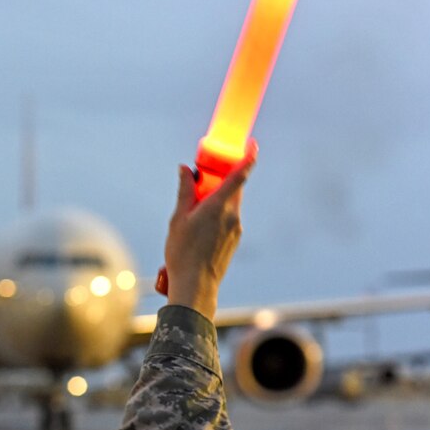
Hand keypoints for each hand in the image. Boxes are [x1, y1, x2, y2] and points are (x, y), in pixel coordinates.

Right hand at [163, 144, 256, 319]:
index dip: (249, 156)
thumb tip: (185, 170)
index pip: (240, 174)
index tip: (252, 144)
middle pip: (232, 189)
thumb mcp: (178, 219)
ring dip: (215, 202)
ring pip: (229, 205)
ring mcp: (236, 229)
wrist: (196, 285)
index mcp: (219, 205)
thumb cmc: (183, 253)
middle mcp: (233, 215)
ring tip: (192, 217)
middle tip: (202, 181)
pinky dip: (216, 217)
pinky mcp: (234, 240)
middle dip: (220, 181)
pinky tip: (198, 233)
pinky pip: (227, 220)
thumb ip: (185, 191)